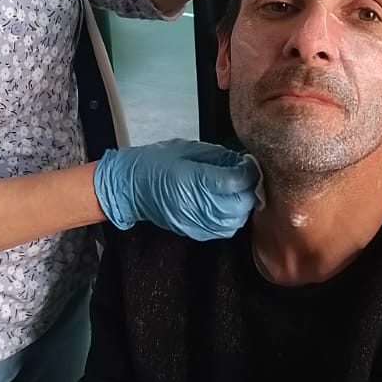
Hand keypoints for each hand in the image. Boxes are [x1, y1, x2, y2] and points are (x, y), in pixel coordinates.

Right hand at [94, 140, 258, 241]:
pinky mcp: (194, 232)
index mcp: (192, 178)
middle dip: (249, 191)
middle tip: (248, 178)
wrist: (130, 187)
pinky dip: (232, 219)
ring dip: (243, 207)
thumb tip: (243, 163)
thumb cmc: (156, 163)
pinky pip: (223, 231)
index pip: (233, 182)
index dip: (248, 173)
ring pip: (235, 221)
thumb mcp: (187, 149)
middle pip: (238, 205)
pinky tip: (228, 206)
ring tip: (239, 192)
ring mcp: (194, 222)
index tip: (250, 165)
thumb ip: (218, 157)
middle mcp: (194, 204)